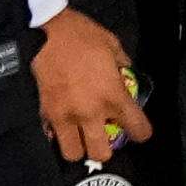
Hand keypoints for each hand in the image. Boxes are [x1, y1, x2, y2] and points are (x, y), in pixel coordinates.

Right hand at [33, 4, 149, 163]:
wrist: (44, 32)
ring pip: (73, 153)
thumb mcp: (113, 46)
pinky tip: (63, 124)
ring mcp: (65, 117)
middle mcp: (90, 113)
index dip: (141, 132)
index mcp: (113, 96)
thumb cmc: (82, 35)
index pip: (137, 129)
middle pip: (101, 154)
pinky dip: (58, 135)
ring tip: (81, 135)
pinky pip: (53, 137)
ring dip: (79, 147)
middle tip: (104, 135)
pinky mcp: (44, 114)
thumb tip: (125, 74)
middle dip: (105, 149)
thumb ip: (123, 66)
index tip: (138, 129)